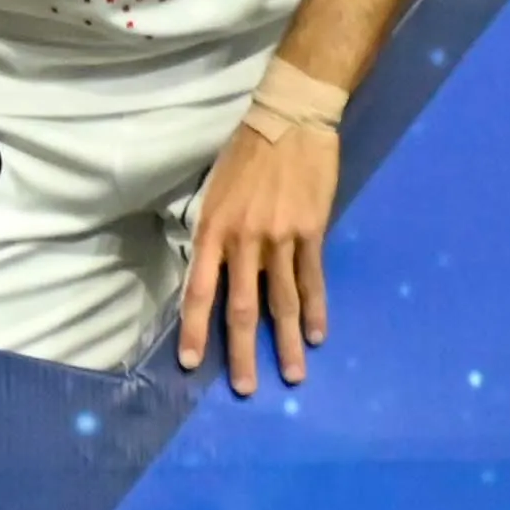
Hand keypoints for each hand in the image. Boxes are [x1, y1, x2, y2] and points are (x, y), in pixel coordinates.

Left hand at [177, 111, 338, 395]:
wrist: (289, 120)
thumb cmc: (245, 154)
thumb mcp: (213, 191)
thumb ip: (213, 233)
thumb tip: (210, 270)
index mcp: (211, 230)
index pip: (198, 291)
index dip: (195, 329)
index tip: (192, 363)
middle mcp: (243, 241)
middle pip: (241, 307)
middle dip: (241, 351)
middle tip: (244, 388)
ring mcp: (280, 239)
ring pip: (282, 302)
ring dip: (286, 342)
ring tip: (291, 376)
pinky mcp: (311, 233)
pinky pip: (313, 280)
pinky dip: (316, 311)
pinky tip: (317, 336)